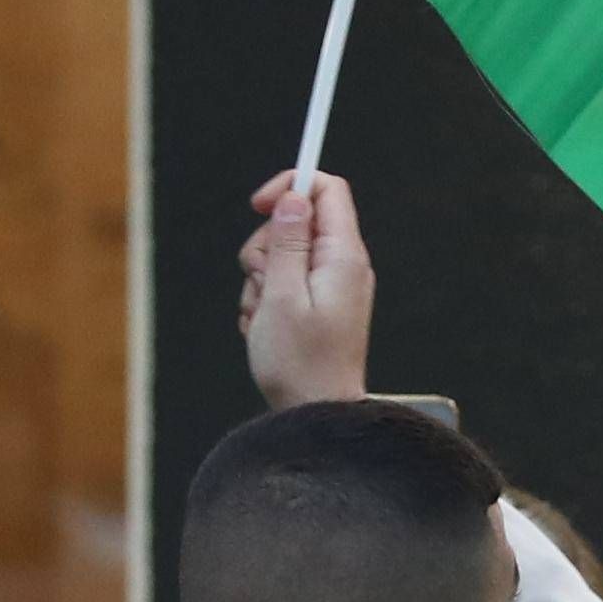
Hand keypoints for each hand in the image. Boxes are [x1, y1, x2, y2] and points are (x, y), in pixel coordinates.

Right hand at [241, 170, 373, 408]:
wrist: (316, 416)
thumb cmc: (300, 363)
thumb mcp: (282, 295)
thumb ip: (288, 242)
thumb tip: (295, 198)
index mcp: (343, 256)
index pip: (327, 190)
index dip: (291, 186)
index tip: (258, 206)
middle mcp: (343, 266)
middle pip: (296, 222)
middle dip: (265, 247)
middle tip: (264, 285)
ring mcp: (330, 286)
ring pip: (281, 256)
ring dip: (261, 282)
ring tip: (266, 318)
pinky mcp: (318, 305)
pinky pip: (282, 285)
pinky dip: (267, 302)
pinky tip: (268, 330)